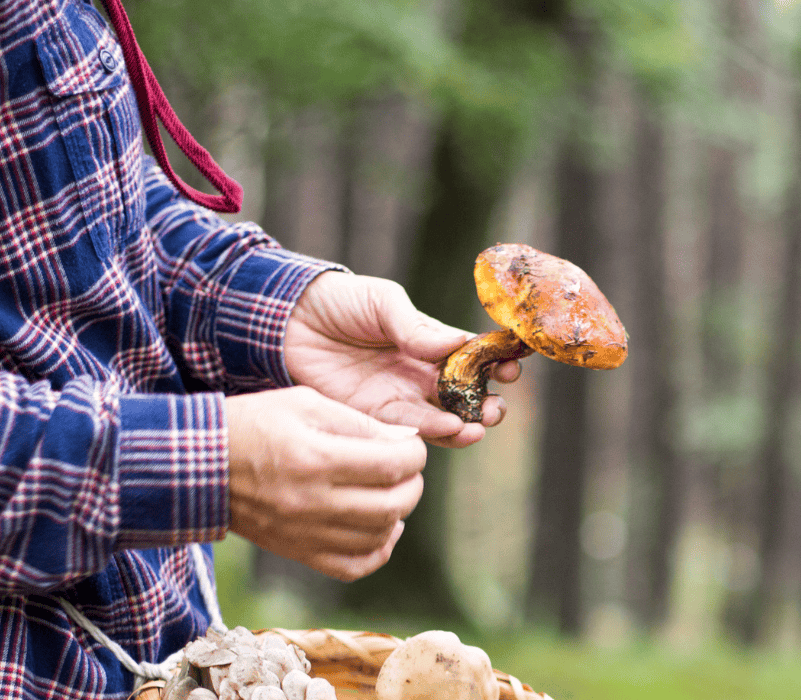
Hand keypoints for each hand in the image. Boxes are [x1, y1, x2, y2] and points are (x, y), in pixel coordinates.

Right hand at [226, 387, 425, 580]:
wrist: (201, 465)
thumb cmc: (253, 424)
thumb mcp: (305, 403)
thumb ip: (359, 422)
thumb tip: (406, 440)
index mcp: (315, 457)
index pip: (391, 464)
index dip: (414, 454)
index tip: (410, 446)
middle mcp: (313, 502)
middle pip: (392, 505)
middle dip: (412, 484)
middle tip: (406, 468)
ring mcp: (305, 533)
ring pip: (379, 536)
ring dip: (397, 514)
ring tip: (391, 492)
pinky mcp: (298, 552)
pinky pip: (354, 566)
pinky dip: (378, 550)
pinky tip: (380, 527)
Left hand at [284, 272, 520, 447]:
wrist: (287, 319)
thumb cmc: (339, 301)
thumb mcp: (383, 303)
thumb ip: (416, 326)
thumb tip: (460, 342)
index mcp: (430, 342)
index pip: (473, 358)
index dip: (496, 364)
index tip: (512, 367)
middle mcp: (420, 374)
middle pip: (465, 397)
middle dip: (486, 404)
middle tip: (495, 409)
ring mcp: (399, 397)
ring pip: (443, 419)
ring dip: (465, 425)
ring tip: (477, 426)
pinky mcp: (373, 417)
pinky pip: (408, 431)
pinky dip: (432, 433)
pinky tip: (449, 430)